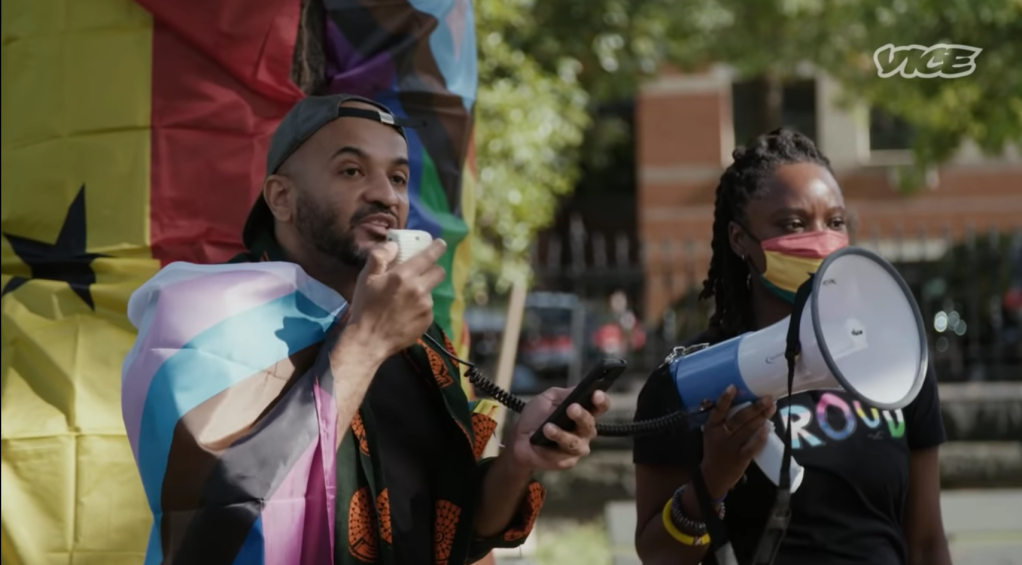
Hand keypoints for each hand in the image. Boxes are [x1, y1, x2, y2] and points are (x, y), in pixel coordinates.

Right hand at [341, 239, 446, 359]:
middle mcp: (419, 289)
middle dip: (433, 269)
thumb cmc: (365, 307)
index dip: (437, 248)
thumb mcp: (366, 278)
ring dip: (423, 291)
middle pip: (439, 273)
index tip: (441, 244)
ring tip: (405, 300)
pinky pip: (428, 308)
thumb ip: (380, 257)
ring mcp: (426, 306)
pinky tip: (406, 314)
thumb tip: (394, 245)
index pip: (429, 256)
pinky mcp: (428, 321)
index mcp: (404, 275)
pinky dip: (420, 308)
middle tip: (423, 273)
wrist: (369, 340)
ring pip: (431, 292)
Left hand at [508, 387, 610, 471]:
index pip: (600, 406)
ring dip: (561, 434)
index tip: (596, 394)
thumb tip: (581, 389)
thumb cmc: (536, 417)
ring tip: (547, 427)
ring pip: (576, 441)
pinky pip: (564, 454)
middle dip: (581, 415)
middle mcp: (585, 431)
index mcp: (584, 412)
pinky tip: (543, 437)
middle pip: (590, 423)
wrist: (519, 439)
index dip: (601, 400)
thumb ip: (565, 394)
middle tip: (572, 408)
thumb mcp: (549, 398)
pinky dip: (552, 445)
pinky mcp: (568, 461)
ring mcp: (578, 447)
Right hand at [700, 386, 775, 497]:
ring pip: (748, 430)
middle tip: (768, 398)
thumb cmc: (713, 451)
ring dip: (761, 418)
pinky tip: (768, 428)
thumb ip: (720, 420)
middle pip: (739, 419)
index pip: (717, 410)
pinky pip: (752, 446)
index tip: (734, 386)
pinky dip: (760, 437)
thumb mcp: (710, 434)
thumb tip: (738, 402)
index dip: (725, 398)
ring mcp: (731, 447)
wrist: (712, 477)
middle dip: (755, 407)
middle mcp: (720, 436)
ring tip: (772, 408)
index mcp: (711, 427)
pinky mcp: (740, 458)